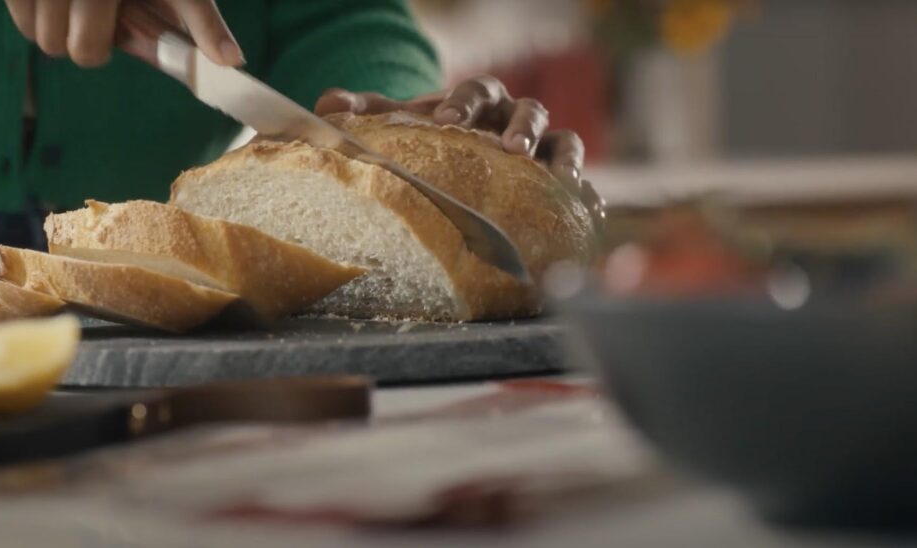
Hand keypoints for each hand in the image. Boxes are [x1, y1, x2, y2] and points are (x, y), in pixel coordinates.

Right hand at [4, 0, 243, 67]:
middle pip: (55, 46)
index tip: (110, 34)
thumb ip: (202, 21)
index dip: (98, 50)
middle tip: (94, 14)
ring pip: (29, 30)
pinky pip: (14, 7)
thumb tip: (233, 61)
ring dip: (51, 23)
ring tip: (76, 1)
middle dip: (77, 38)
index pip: (86, 51)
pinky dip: (31, 5)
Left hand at [314, 75, 598, 212]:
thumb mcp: (399, 128)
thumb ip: (366, 115)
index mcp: (479, 102)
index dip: (465, 102)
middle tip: (510, 147)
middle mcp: (515, 120)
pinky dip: (586, 194)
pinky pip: (581, 186)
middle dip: (522, 126)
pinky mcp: (558, 184)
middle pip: (529, 110)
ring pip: (565, 140)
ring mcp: (543, 151)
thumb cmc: (430, 144)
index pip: (478, 91)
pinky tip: (589, 211)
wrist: (459, 163)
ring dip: (564, 157)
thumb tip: (327, 104)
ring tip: (559, 177)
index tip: (445, 119)